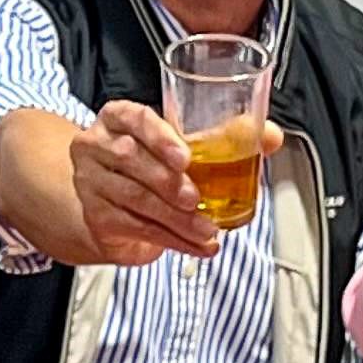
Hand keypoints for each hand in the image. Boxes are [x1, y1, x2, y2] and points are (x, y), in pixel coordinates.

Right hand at [74, 101, 252, 264]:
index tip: (186, 156)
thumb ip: (225, 136)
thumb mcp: (183, 144)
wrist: (114, 203)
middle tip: (197, 198)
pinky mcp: (98, 217)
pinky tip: (196, 245)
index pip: (134, 117)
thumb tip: (270, 136)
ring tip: (205, 228)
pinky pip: (137, 228)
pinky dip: (173, 240)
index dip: (160, 136)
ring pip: (135, 198)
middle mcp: (98, 146)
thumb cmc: (153, 164)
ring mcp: (92, 182)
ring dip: (175, 218)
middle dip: (168, 182)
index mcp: (119, 117)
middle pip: (130, 159)